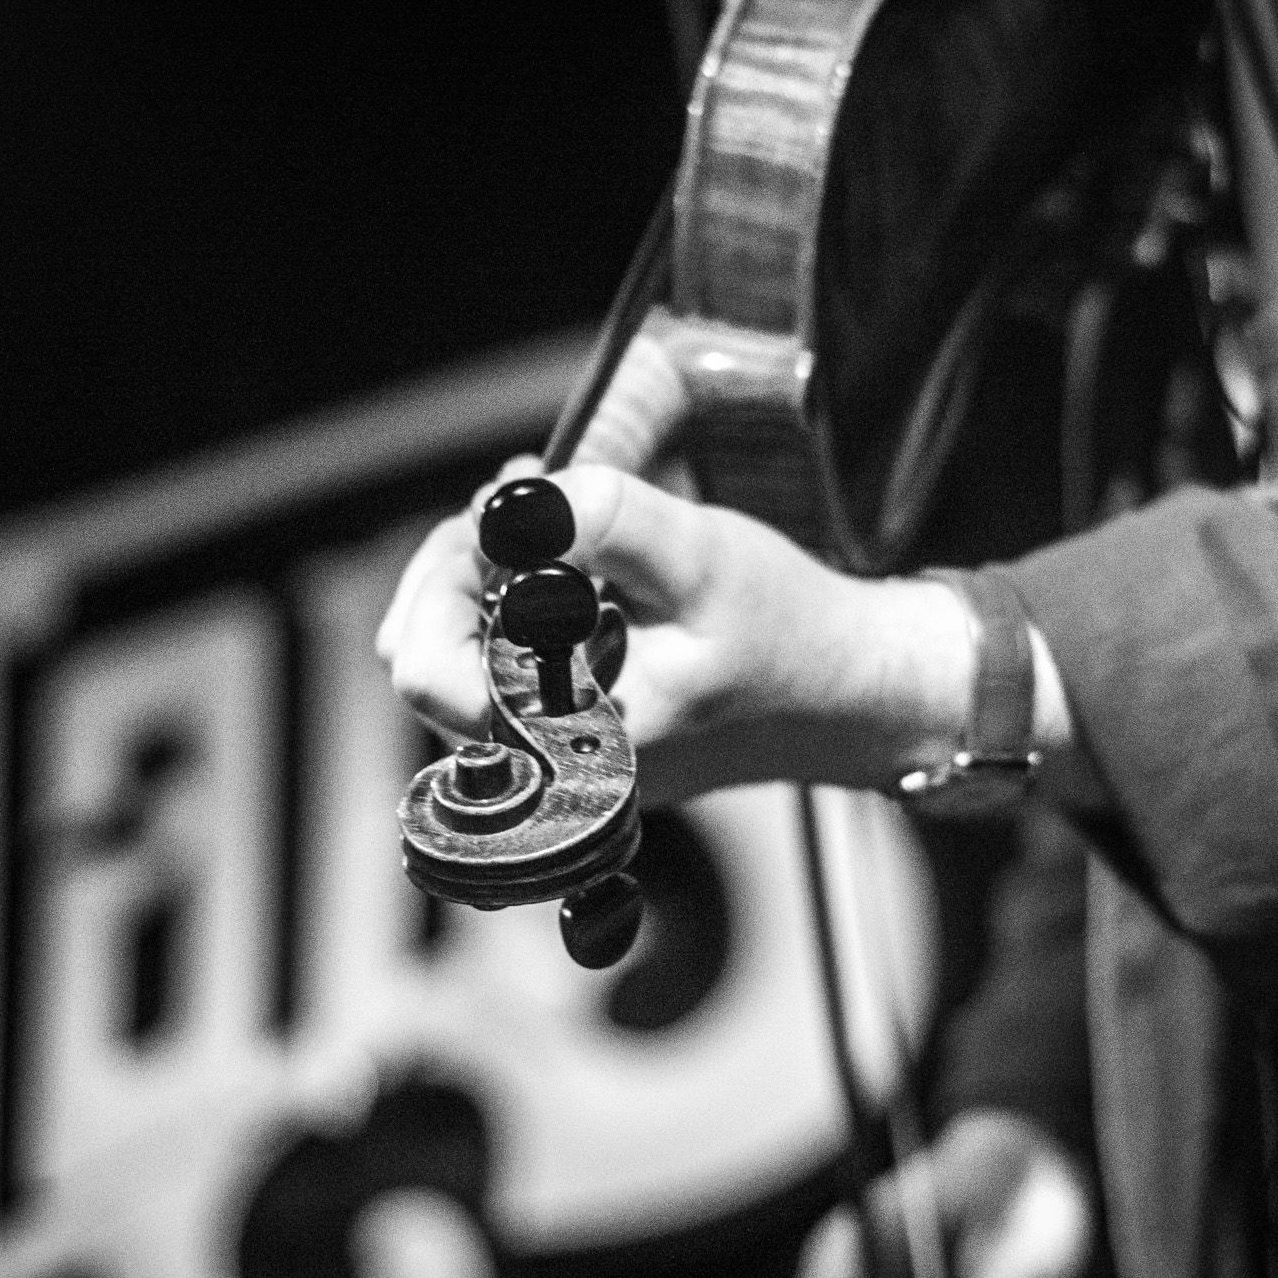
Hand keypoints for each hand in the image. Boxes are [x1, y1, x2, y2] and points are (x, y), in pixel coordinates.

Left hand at [379, 461, 972, 808]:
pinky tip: (569, 561)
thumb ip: (605, 521)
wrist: (853, 694)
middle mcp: (549, 774)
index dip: (444, 576)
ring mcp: (556, 762)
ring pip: (458, 660)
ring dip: (485, 579)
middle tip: (525, 504)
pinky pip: (502, 670)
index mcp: (569, 745)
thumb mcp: (701, 555)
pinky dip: (516, 606)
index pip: (424, 670)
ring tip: (548, 521)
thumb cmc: (789, 633)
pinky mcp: (572, 740)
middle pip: (425, 659)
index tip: (505, 522)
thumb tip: (510, 503)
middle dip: (460, 567)